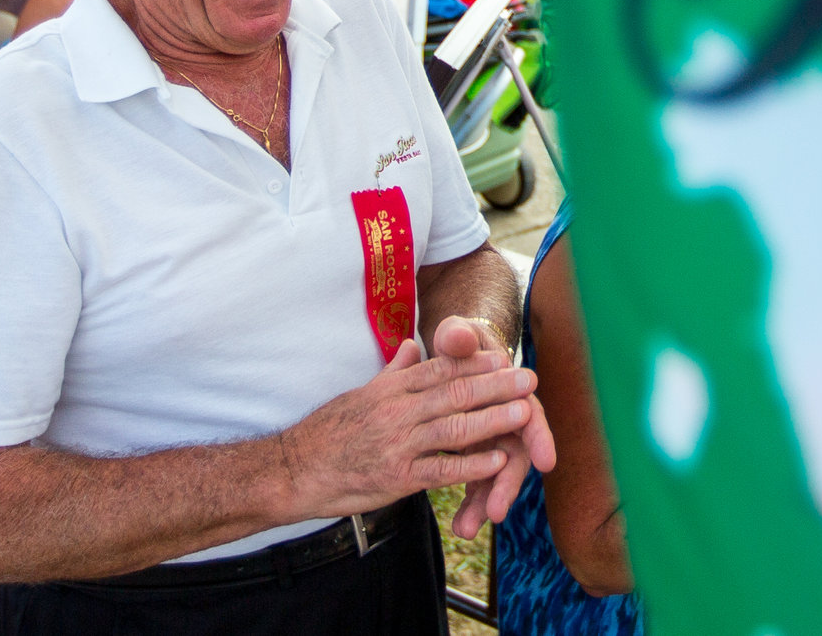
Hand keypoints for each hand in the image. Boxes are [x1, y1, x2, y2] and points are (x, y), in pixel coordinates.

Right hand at [280, 337, 539, 519]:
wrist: (292, 471)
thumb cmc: (328, 431)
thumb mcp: (360, 392)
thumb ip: (392, 371)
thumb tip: (410, 344)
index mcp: (391, 389)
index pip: (440, 370)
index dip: (475, 363)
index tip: (504, 355)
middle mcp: (397, 412)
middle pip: (455, 394)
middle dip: (496, 385)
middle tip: (529, 377)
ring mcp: (398, 444)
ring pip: (454, 428)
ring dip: (493, 420)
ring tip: (525, 413)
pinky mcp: (396, 477)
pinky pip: (440, 469)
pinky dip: (470, 465)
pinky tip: (496, 461)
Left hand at [433, 314, 555, 538]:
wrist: (452, 356)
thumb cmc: (460, 344)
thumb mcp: (457, 336)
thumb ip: (457, 338)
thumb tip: (455, 336)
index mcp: (510, 391)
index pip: (531, 416)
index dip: (539, 438)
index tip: (546, 462)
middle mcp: (508, 421)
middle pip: (516, 456)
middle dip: (507, 485)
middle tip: (497, 512)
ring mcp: (493, 441)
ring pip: (497, 476)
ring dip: (485, 503)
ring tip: (467, 529)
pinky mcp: (477, 456)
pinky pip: (478, 483)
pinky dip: (472, 504)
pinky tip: (461, 526)